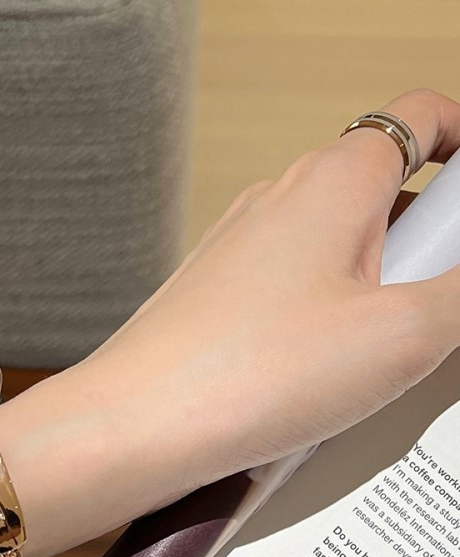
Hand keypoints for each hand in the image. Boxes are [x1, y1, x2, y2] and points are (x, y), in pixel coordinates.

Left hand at [72, 89, 459, 499]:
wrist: (135, 428)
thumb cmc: (250, 374)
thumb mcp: (403, 335)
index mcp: (335, 181)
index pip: (420, 119)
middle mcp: (278, 202)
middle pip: (380, 194)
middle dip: (422, 245)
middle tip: (432, 309)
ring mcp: (238, 251)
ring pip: (333, 253)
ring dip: (371, 293)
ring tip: (370, 359)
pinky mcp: (214, 302)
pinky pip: (290, 296)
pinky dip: (320, 324)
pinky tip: (315, 380)